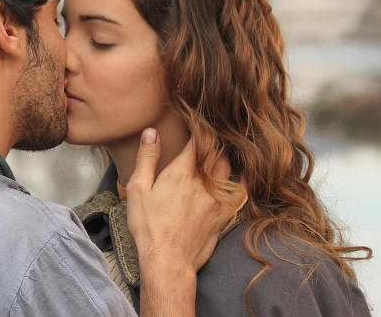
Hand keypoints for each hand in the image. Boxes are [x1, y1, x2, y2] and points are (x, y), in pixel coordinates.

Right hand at [126, 127, 246, 315]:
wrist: (168, 261)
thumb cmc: (149, 226)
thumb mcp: (138, 189)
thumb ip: (147, 158)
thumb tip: (152, 131)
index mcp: (182, 171)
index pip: (199, 139)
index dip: (200, 126)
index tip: (197, 119)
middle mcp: (205, 181)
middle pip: (217, 151)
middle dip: (214, 140)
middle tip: (210, 133)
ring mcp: (218, 198)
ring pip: (230, 168)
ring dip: (225, 156)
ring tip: (221, 150)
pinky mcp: (225, 215)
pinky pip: (242, 192)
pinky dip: (243, 180)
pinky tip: (242, 175)